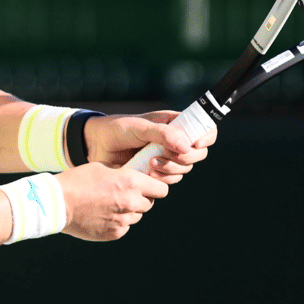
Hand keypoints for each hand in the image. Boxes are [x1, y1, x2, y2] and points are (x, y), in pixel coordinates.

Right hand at [55, 162, 168, 240]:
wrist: (58, 203)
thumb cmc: (78, 181)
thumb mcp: (103, 167)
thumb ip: (123, 173)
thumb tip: (135, 177)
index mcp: (131, 182)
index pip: (161, 190)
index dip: (155, 188)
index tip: (149, 187)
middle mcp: (131, 202)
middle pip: (149, 204)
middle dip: (140, 199)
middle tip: (124, 195)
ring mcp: (124, 220)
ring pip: (136, 217)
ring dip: (128, 211)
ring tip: (109, 204)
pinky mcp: (115, 233)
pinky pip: (124, 227)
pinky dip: (117, 222)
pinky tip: (102, 215)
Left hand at [85, 111, 214, 184]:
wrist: (97, 146)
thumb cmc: (118, 129)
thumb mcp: (140, 127)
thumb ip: (163, 134)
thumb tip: (187, 146)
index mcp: (175, 124)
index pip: (203, 129)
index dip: (206, 137)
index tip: (195, 144)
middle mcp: (175, 141)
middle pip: (198, 153)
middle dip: (185, 158)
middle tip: (166, 156)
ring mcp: (167, 157)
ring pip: (185, 169)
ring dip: (171, 169)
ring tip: (151, 164)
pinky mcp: (157, 172)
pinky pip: (171, 180)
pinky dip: (162, 179)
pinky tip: (147, 172)